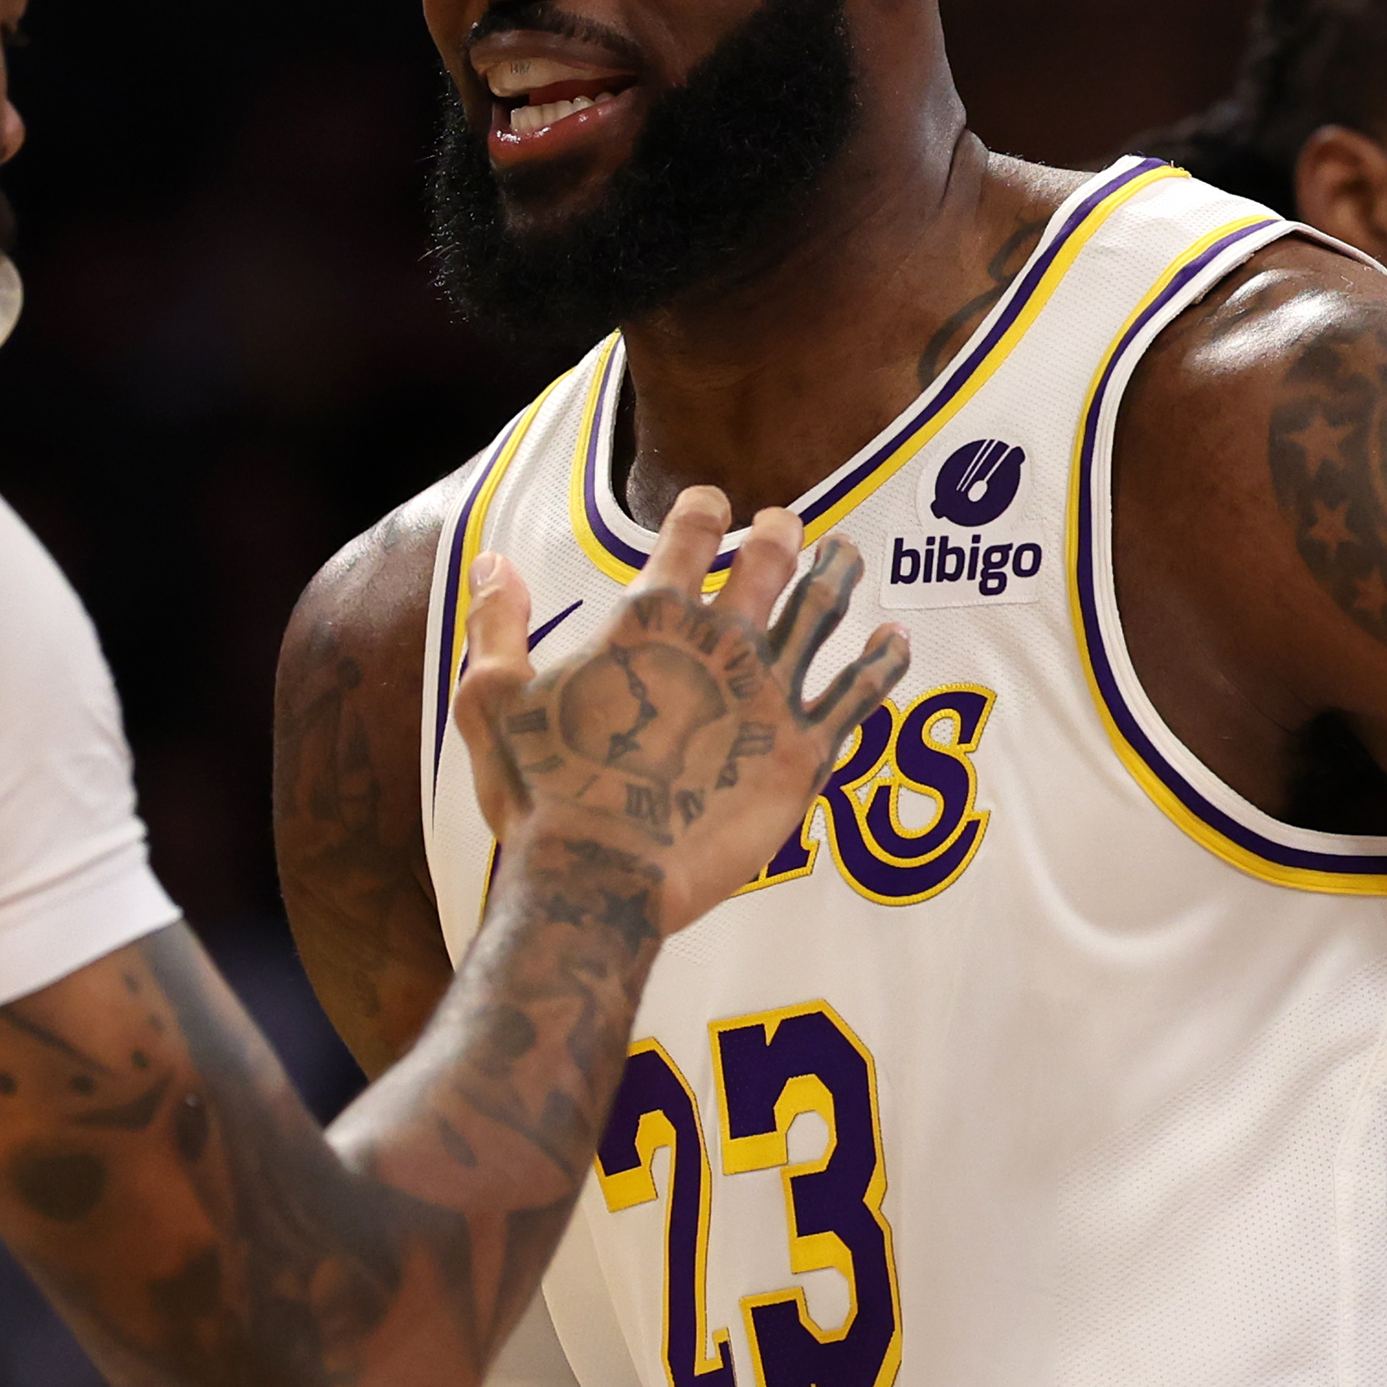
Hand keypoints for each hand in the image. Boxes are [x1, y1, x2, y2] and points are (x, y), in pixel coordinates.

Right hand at [456, 492, 910, 931]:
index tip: (709, 505)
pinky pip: (858, 697)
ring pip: (821, 611)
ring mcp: (770, 695)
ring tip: (844, 555)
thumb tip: (492, 562)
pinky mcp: (801, 754)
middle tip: (783, 527)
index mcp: (649, 619)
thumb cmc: (542, 796)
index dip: (701, 508)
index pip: (691, 531)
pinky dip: (881, 663)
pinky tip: (894, 643)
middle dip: (778, 534)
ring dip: (835, 573)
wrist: (598, 881)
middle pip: (769, 558)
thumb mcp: (493, 700)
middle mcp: (720, 642)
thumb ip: (496, 623)